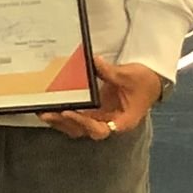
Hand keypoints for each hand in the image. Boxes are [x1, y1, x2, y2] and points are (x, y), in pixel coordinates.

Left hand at [42, 56, 161, 140]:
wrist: (149, 81)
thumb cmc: (143, 82)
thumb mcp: (130, 76)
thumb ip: (110, 72)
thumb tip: (94, 62)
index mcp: (121, 120)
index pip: (100, 129)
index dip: (84, 124)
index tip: (69, 112)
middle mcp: (108, 122)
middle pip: (83, 130)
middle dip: (64, 123)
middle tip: (47, 113)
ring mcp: (99, 118)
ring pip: (76, 126)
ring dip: (60, 121)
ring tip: (42, 111)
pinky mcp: (92, 111)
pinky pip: (75, 116)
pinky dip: (62, 113)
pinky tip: (48, 106)